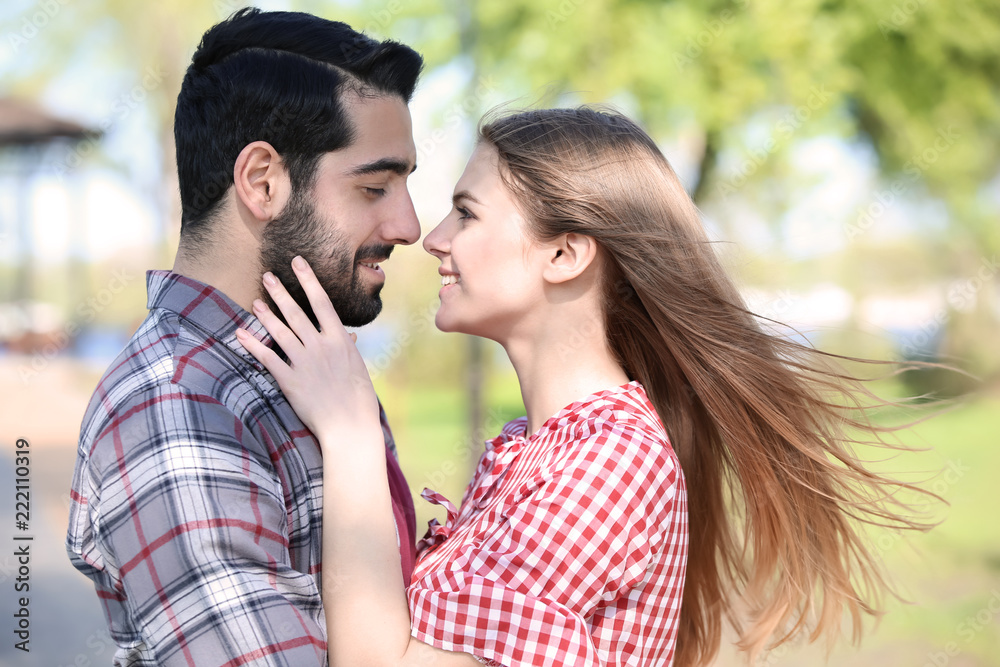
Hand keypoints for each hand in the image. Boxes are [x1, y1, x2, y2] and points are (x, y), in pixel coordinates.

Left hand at [236, 256, 380, 446]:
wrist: (351, 427)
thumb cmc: (359, 399)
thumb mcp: (358, 369)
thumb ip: (348, 350)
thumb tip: (349, 338)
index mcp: (340, 340)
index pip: (322, 302)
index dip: (308, 280)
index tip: (297, 262)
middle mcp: (321, 347)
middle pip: (296, 313)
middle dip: (280, 291)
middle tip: (267, 275)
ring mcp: (304, 363)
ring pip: (280, 332)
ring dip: (265, 315)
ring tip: (255, 301)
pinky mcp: (290, 381)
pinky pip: (267, 359)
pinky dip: (252, 345)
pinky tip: (240, 334)